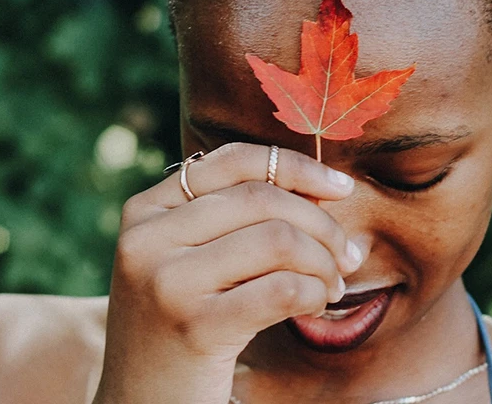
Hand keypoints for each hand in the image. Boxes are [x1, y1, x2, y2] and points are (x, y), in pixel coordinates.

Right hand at [93, 143, 364, 403]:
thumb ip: (230, 219)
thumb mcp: (185, 261)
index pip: (234, 162)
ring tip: (330, 288)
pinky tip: (313, 308)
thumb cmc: (181, 329)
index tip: (342, 188)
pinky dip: (314, 294)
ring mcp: (166, 282)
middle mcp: (147, 239)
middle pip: (263, 200)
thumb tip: (322, 187)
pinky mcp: (195, 327)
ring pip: (279, 240)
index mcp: (145, 211)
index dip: (298, 167)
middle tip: (346, 258)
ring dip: (322, 264)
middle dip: (322, 225)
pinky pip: (283, 289)